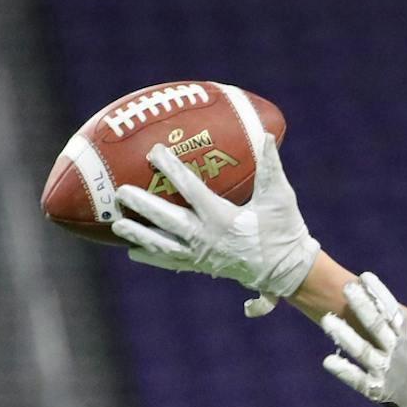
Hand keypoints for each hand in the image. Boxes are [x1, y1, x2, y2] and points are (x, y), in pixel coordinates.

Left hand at [111, 131, 319, 315]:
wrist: (288, 271)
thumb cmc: (285, 231)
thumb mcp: (280, 197)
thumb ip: (271, 166)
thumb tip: (265, 134)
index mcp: (224, 218)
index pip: (191, 190)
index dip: (171, 169)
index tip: (154, 151)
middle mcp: (208, 239)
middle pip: (168, 220)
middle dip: (143, 206)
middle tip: (120, 193)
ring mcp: (203, 256)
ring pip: (164, 246)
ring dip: (139, 236)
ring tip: (118, 226)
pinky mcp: (202, 267)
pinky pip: (172, 262)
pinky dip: (152, 257)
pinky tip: (133, 251)